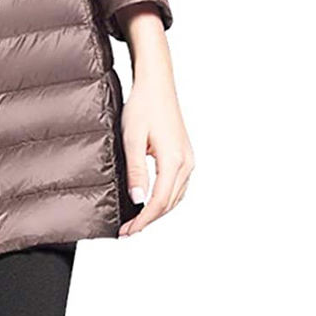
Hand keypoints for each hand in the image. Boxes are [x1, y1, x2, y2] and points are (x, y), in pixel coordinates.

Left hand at [115, 4, 194, 236]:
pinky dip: (165, 198)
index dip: (143, 221)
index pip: (159, 203)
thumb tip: (137, 199)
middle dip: (149, 219)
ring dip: (157, 211)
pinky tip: (151, 200)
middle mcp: (186, 164)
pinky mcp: (185, 154)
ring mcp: (188, 159)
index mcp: (174, 162)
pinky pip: (177, 185)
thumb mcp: (132, 138)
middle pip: (169, 204)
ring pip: (175, 197)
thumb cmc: (142, 106)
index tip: (127, 232)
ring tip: (136, 220)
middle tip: (127, 230)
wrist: (156, 84)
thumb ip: (136, 170)